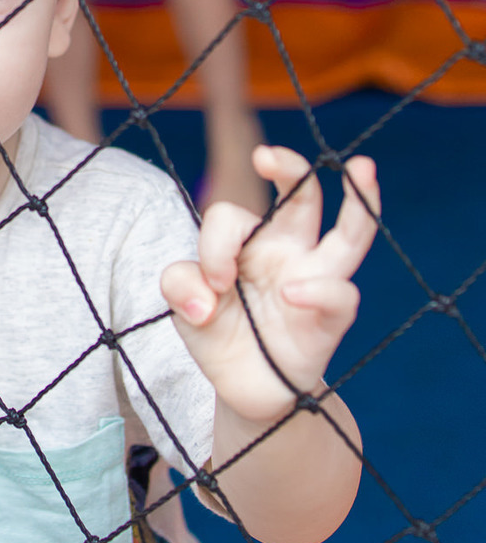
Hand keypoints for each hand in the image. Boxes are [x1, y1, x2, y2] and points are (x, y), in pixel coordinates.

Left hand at [160, 145, 379, 420]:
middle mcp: (289, 251)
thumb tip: (204, 296)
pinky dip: (319, 290)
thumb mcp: (183, 305)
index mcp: (252, 240)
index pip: (233, 217)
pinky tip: (292, 294)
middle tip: (264, 155)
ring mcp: (315, 282)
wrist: (241, 387)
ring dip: (361, 200)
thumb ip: (179, 284)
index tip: (210, 282)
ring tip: (362, 168)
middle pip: (302, 196)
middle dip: (289, 167)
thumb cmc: (218, 333)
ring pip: (350, 234)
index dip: (215, 244)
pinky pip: (340, 294)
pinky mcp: (331, 320)